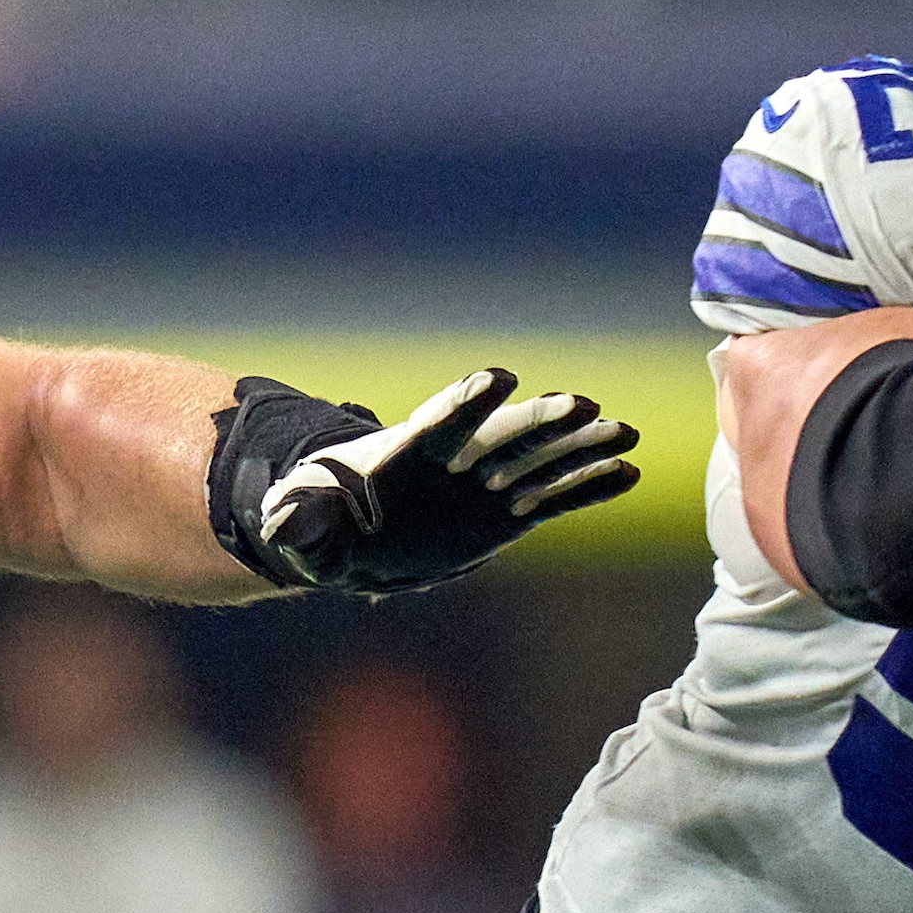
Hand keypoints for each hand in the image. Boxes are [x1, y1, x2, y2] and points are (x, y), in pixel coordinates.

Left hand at [234, 369, 637, 593]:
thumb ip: (301, 524)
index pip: (440, 422)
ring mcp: (490, 484)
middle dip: (540, 419)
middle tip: (582, 403)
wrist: (356, 535)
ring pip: (542, 460)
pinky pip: (557, 498)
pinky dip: (590, 487)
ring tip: (625, 432)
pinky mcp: (511, 512)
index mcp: (406, 454)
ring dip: (582, 447)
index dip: (467, 401)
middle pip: (503, 434)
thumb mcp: (303, 523)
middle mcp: (458, 460)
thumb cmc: (325, 517)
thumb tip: (284, 528)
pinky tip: (628, 471)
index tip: (497, 378)